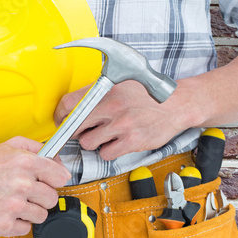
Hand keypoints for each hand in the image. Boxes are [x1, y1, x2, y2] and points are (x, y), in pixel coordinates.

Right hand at [0, 136, 70, 236]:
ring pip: (41, 215)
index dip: (54, 180)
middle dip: (41, 196)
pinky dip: (17, 223)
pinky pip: (26, 228)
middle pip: (52, 199)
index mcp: (25, 163)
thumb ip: (36, 148)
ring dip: (30, 211)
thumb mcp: (9, 146)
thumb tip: (58, 162)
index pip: (61, 177)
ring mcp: (13, 206)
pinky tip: (6, 212)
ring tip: (14, 203)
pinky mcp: (4, 224)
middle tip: (27, 193)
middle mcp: (21, 184)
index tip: (47, 182)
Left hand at [53, 80, 196, 160]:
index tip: (62, 120)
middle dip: (76, 131)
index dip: (61, 115)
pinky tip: (117, 142)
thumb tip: (74, 106)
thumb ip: (99, 93)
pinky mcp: (132, 141)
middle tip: (84, 130)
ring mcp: (122, 125)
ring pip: (88, 143)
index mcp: (107, 89)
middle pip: (75, 126)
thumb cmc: (148, 95)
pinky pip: (106, 154)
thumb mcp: (122, 84)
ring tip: (105, 136)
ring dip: (94, 142)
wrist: (177, 104)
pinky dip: (109, 151)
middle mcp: (112, 106)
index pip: (69, 104)